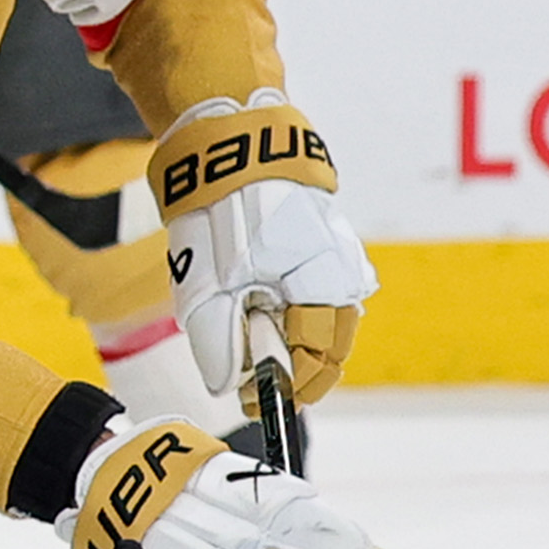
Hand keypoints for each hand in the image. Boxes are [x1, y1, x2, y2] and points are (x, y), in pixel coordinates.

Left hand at [154, 91, 372, 404]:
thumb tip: (231, 386)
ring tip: (260, 350)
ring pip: (330, 320)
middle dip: (298, 371)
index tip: (256, 401)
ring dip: (298, 342)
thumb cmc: (220, 215)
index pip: (317, 358)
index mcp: (321, 284)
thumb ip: (220, 344)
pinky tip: (272, 314)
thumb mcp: (208, 288)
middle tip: (257, 386)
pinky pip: (323, 293)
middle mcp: (341, 272)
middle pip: (332, 344)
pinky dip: (300, 313)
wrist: (228, 148)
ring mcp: (338, 255)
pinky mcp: (328, 243)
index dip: (288, 388)